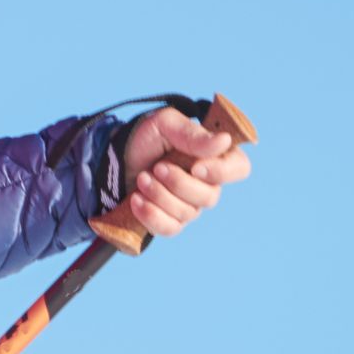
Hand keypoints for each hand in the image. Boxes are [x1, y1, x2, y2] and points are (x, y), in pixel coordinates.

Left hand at [114, 104, 254, 238]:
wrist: (114, 159)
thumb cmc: (146, 138)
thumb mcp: (165, 125)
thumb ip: (193, 134)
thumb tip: (224, 141)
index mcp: (214, 155)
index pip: (239, 168)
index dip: (222, 172)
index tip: (196, 167)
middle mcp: (207, 183)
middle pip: (210, 197)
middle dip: (179, 183)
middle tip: (156, 168)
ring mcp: (190, 205)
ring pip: (187, 213)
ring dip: (159, 195)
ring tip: (141, 178)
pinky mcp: (170, 221)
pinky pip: (170, 229)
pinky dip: (151, 215)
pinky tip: (136, 200)